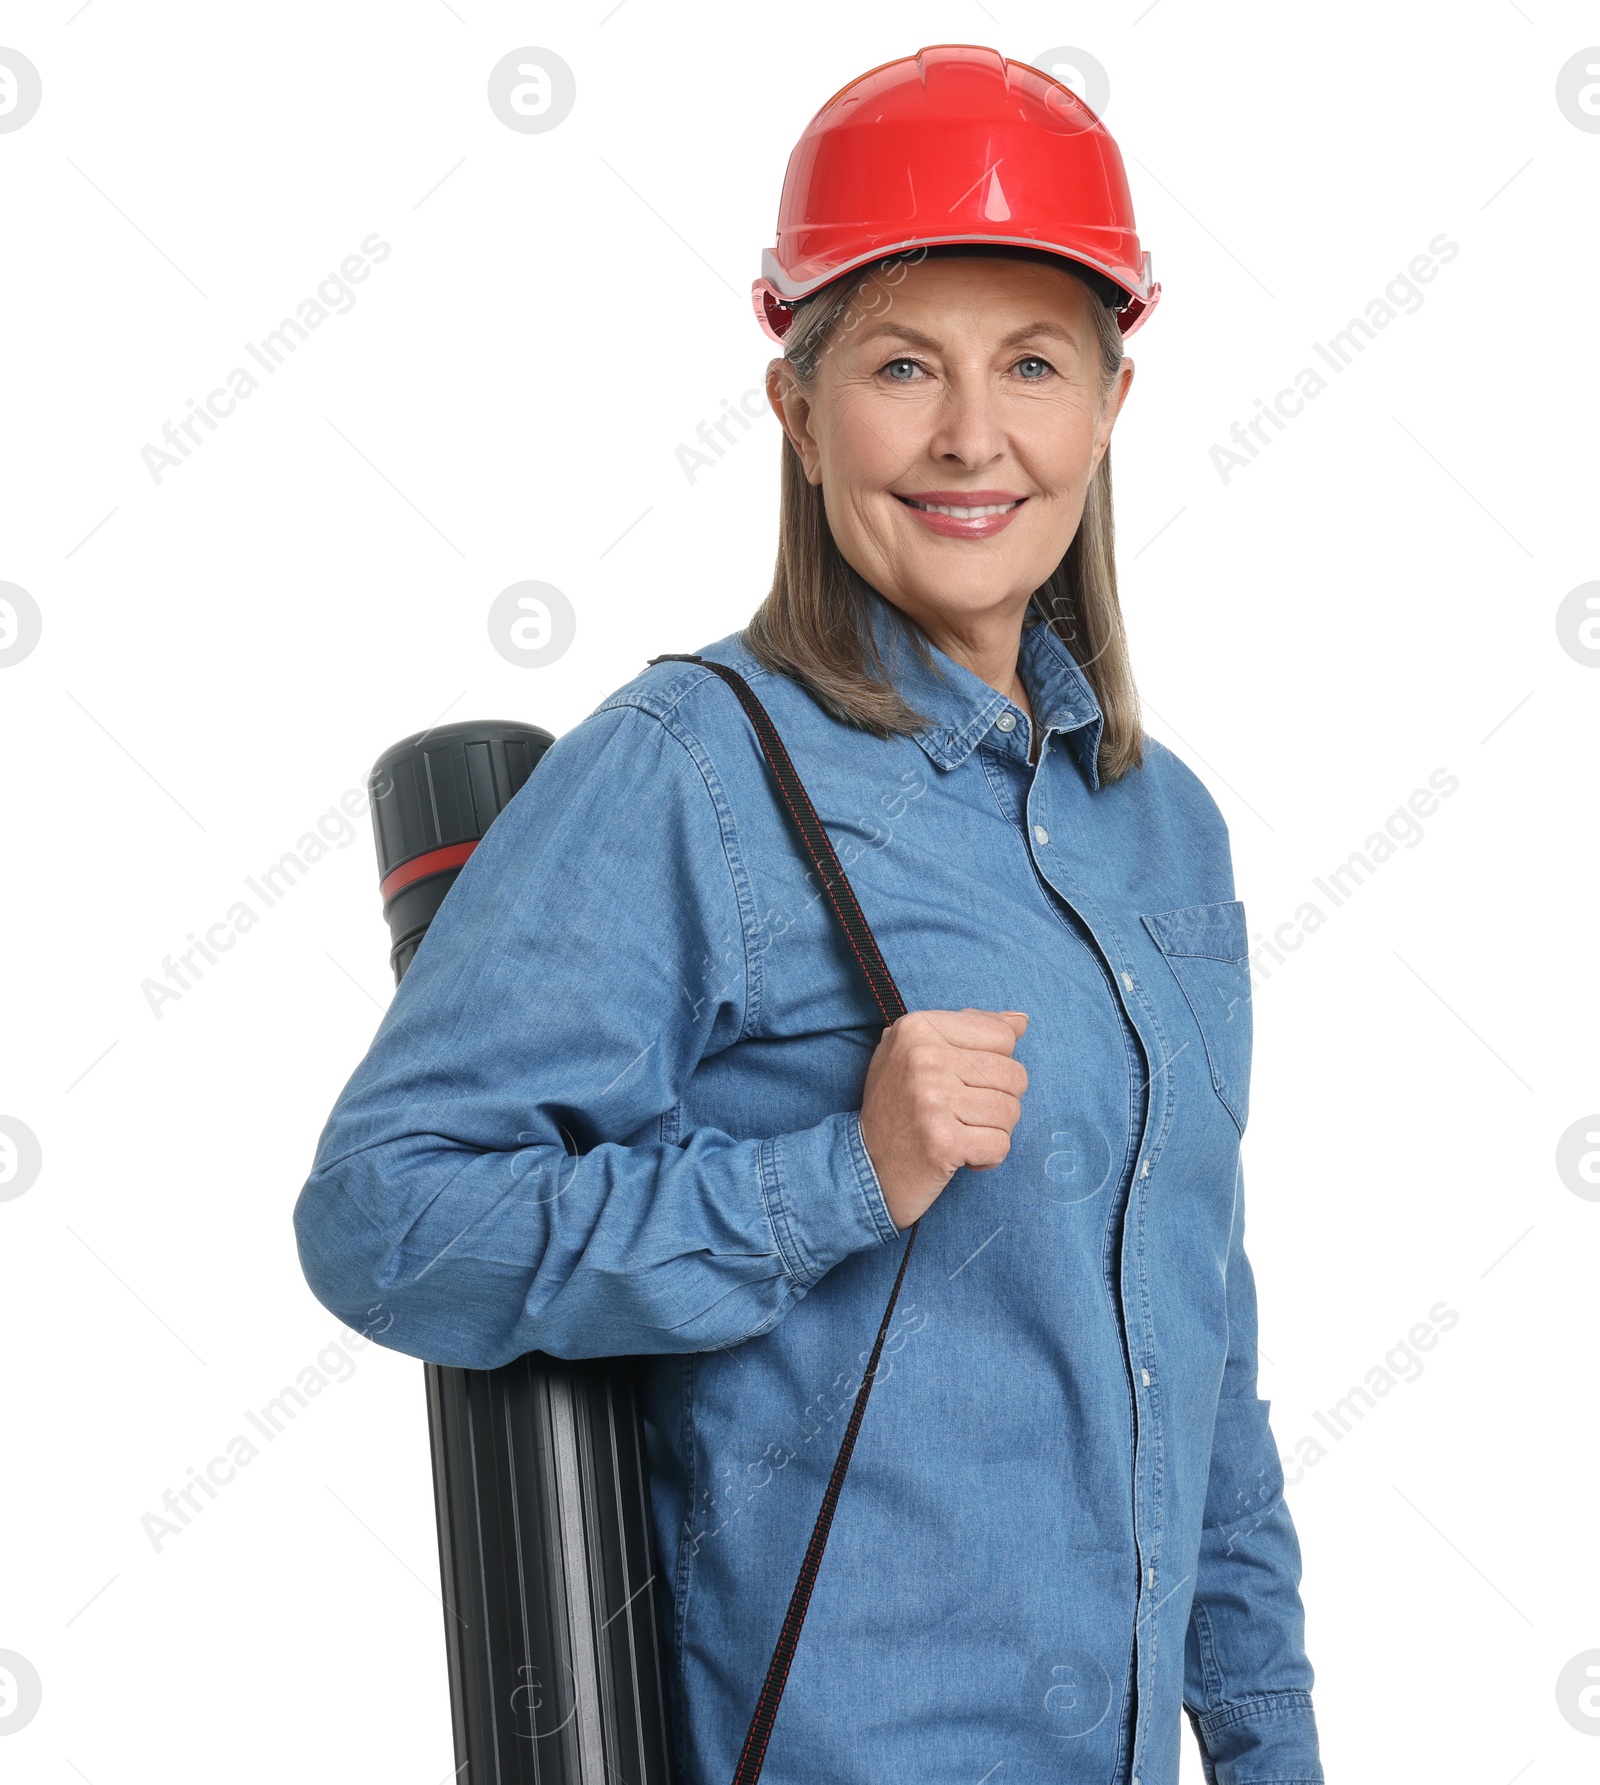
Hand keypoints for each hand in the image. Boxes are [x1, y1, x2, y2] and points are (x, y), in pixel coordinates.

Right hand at [857, 1009, 1029, 1229]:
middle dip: (998, 1102)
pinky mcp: (943, 1141)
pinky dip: (987, 1158)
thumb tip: (1021, 1021)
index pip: (1003, 1036)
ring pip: (1011, 1112)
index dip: (993, 1065)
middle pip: (1014, 1075)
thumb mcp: (918, 1053)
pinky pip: (1000, 1145)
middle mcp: (924, 1057)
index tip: (962, 1082)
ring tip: (960, 1133)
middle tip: (961, 1115)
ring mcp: (932, 1100)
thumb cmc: (898, 1107)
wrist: (866, 1167)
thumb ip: (969, 1030)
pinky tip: (961, 1155)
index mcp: (918, 1028)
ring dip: (993, 1131)